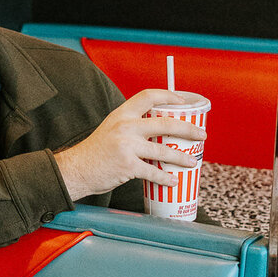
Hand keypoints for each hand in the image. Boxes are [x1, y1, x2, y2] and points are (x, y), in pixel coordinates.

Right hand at [54, 89, 204, 201]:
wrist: (76, 169)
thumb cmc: (95, 152)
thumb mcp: (111, 129)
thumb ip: (131, 126)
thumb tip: (157, 130)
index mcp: (122, 114)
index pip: (149, 96)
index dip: (169, 96)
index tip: (183, 101)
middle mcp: (125, 126)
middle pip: (165, 123)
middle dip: (188, 129)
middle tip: (201, 135)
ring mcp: (127, 146)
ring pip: (164, 151)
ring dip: (182, 158)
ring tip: (192, 162)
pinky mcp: (127, 165)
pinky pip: (153, 172)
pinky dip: (165, 178)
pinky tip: (173, 180)